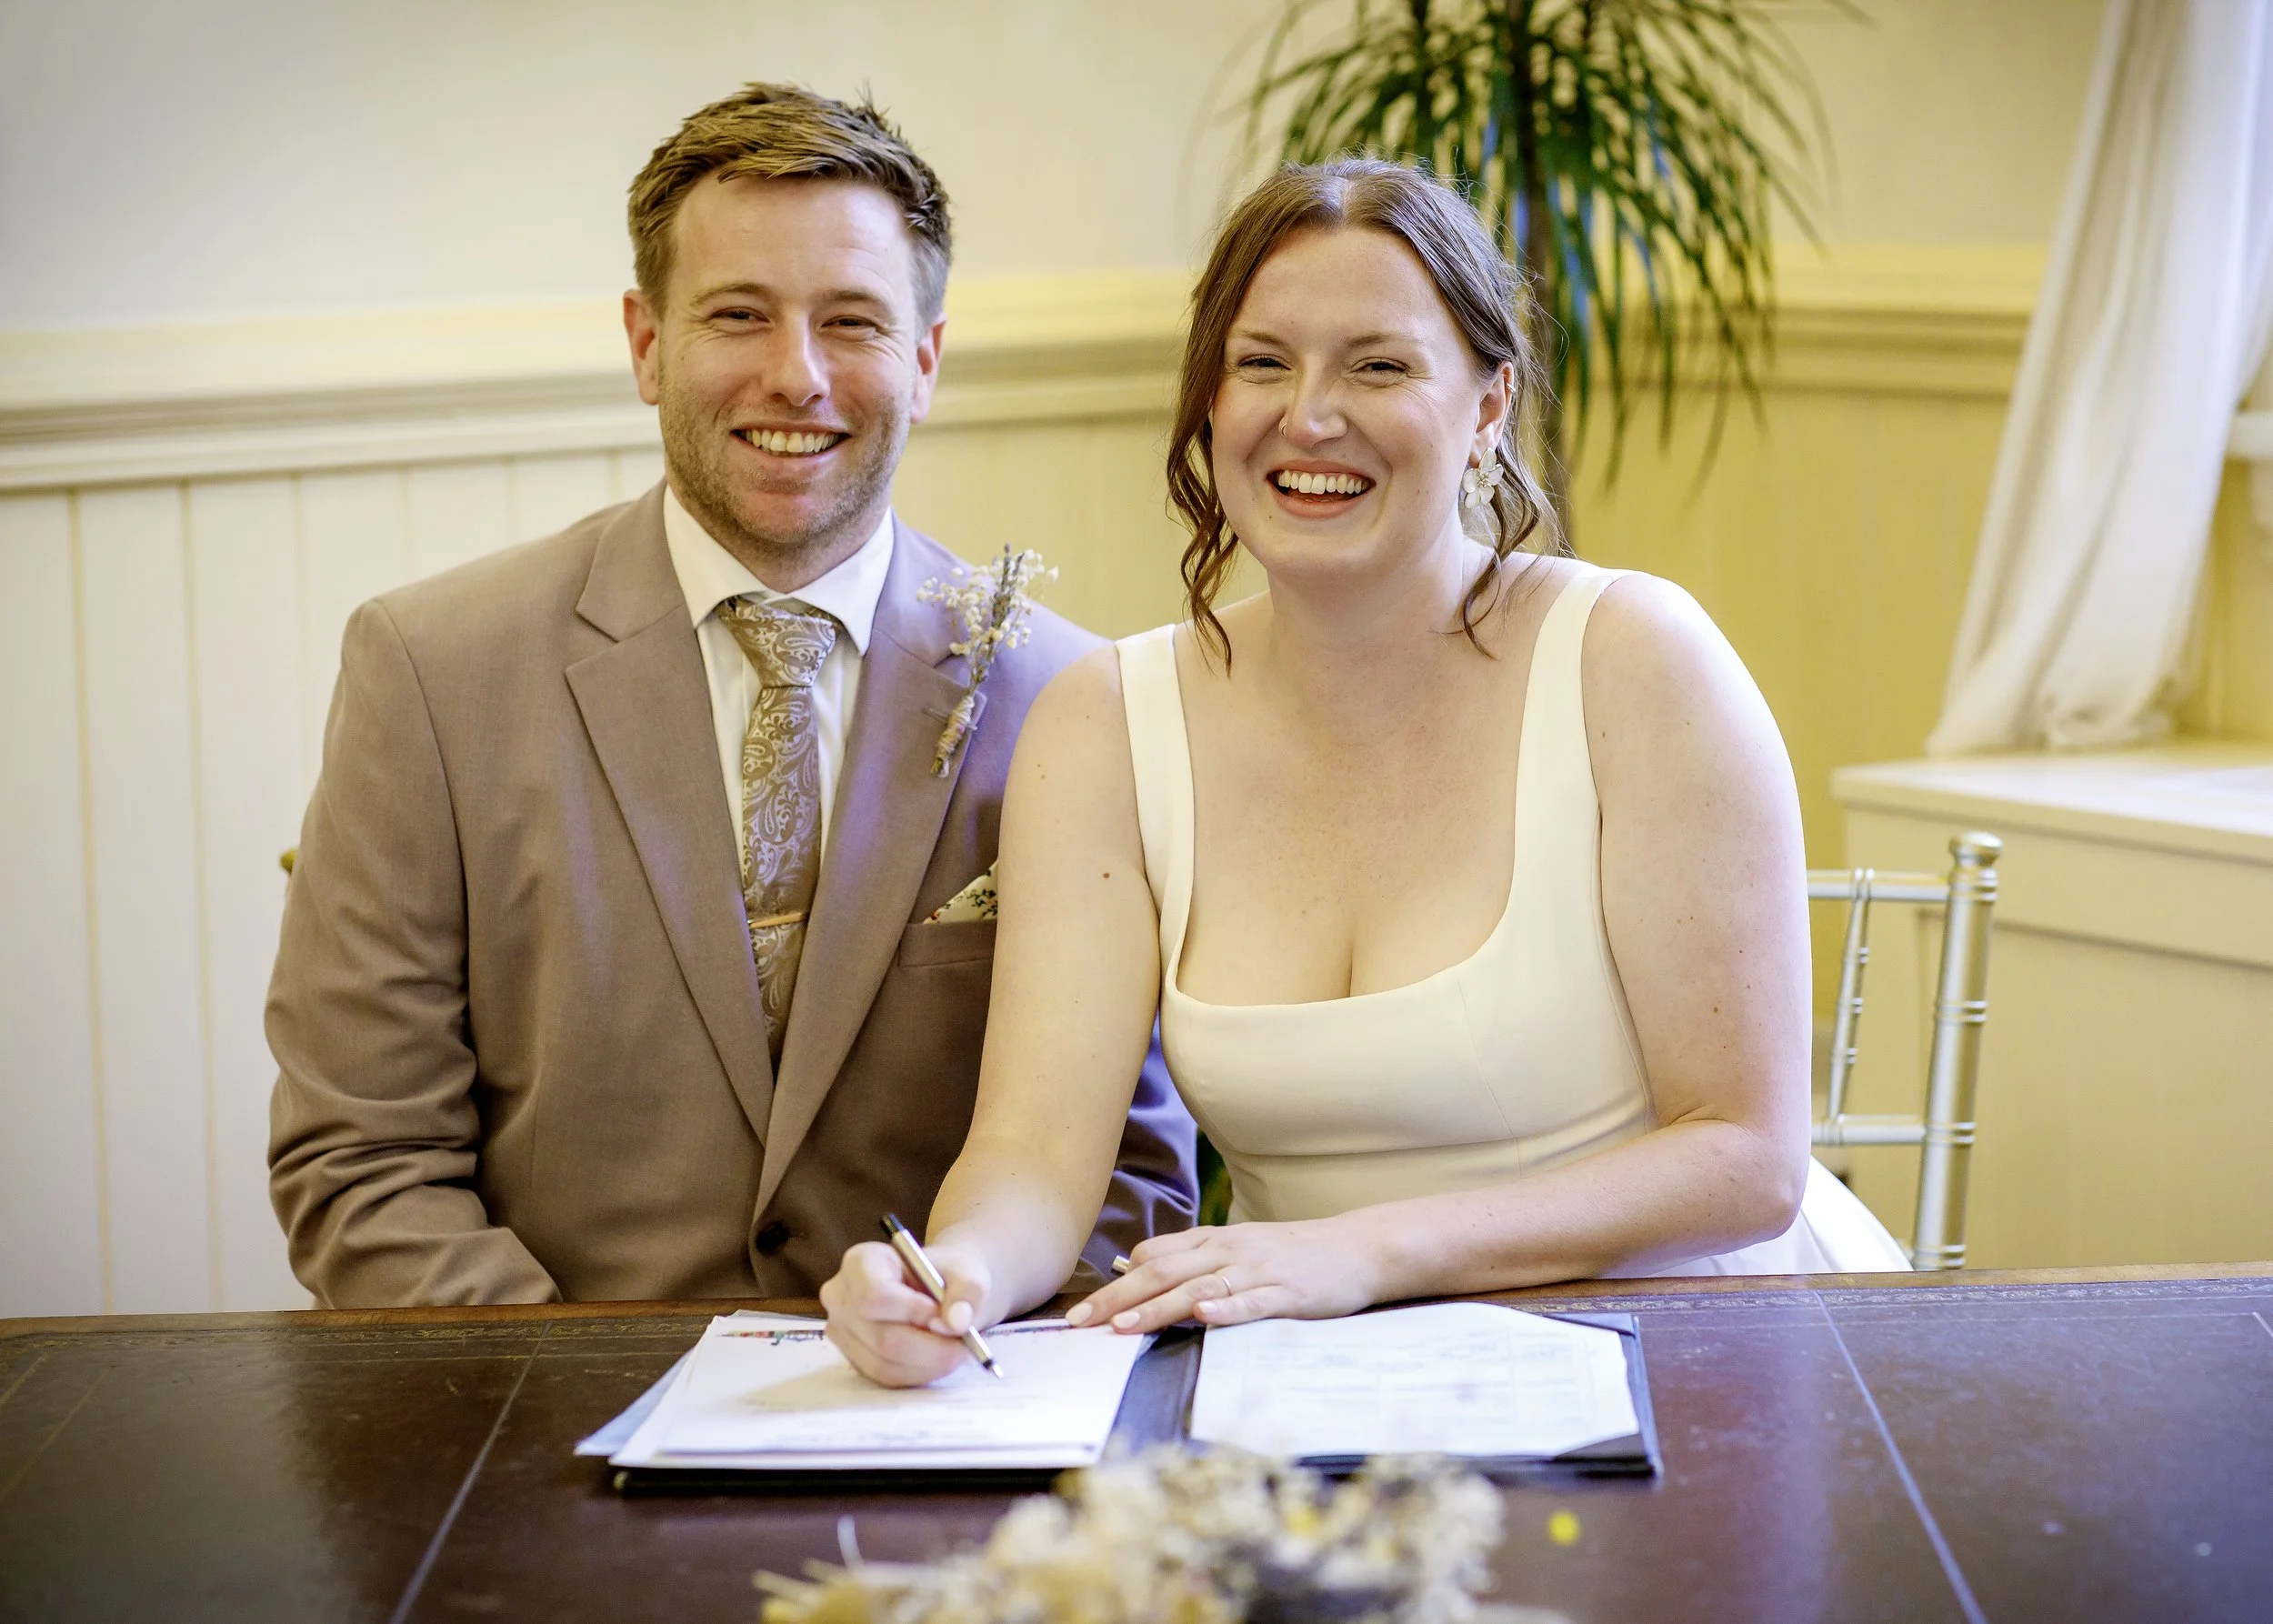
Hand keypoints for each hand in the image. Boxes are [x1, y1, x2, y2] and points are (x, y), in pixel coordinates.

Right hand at [819, 1239, 991, 1386]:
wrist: (940, 1290)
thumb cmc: (946, 1276)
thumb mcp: (966, 1273)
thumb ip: (967, 1293)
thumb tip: (956, 1322)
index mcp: (861, 1262)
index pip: (875, 1294)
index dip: (910, 1310)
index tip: (942, 1315)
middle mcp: (841, 1297)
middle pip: (881, 1336)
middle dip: (929, 1346)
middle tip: (964, 1344)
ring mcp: (843, 1332)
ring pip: (885, 1363)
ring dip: (928, 1363)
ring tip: (956, 1350)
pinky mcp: (855, 1359)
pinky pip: (887, 1377)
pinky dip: (920, 1373)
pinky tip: (939, 1359)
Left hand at [1064, 1220, 1377, 1333]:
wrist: (1357, 1248)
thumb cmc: (1294, 1254)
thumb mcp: (1241, 1249)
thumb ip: (1197, 1261)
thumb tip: (1145, 1274)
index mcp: (1214, 1240)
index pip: (1153, 1255)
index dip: (1115, 1282)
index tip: (1084, 1308)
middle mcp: (1229, 1250)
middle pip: (1162, 1271)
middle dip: (1116, 1298)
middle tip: (1080, 1322)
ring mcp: (1258, 1270)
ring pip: (1198, 1287)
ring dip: (1157, 1307)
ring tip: (1123, 1326)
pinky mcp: (1287, 1293)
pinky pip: (1252, 1301)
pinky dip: (1226, 1309)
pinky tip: (1203, 1318)